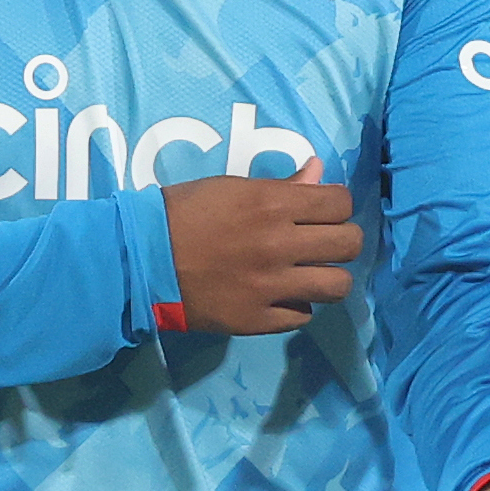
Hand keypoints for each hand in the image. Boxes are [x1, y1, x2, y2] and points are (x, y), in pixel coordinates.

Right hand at [165, 174, 360, 332]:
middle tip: (323, 244)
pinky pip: (303, 316)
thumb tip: (318, 171)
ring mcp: (270, 285)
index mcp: (272, 203)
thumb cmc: (182, 213)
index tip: (324, 212)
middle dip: (342, 240)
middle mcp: (279, 244)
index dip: (337, 206)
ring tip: (310, 275)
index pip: (340, 202)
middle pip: (349, 244)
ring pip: (337, 286)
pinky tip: (279, 296)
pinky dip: (296, 306)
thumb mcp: (231, 187)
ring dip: (328, 278)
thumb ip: (282, 185)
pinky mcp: (257, 319)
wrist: (140, 260)